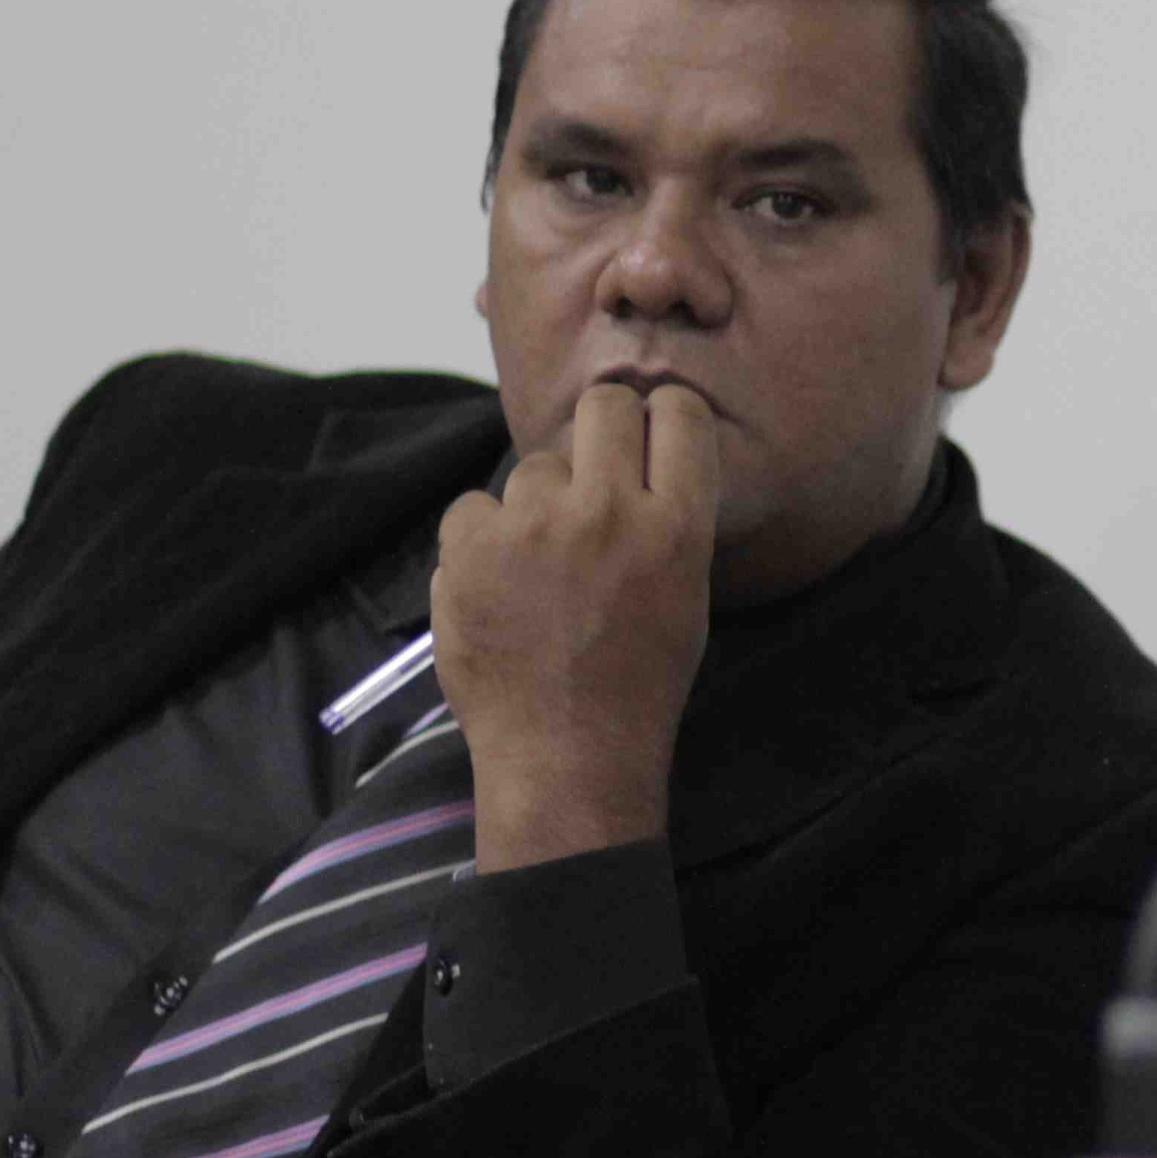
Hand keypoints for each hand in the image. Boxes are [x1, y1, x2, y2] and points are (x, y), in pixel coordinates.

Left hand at [432, 380, 718, 872]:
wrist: (566, 752)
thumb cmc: (638, 682)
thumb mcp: (686, 593)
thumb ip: (668, 517)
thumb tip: (638, 453)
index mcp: (677, 527)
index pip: (680, 411)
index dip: (665, 416)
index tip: (652, 436)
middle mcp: (608, 512)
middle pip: (605, 405)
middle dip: (602, 430)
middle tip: (595, 478)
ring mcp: (533, 527)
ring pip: (536, 465)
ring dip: (540, 502)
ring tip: (543, 565)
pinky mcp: (470, 548)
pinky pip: (474, 506)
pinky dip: (484, 538)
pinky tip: (501, 583)